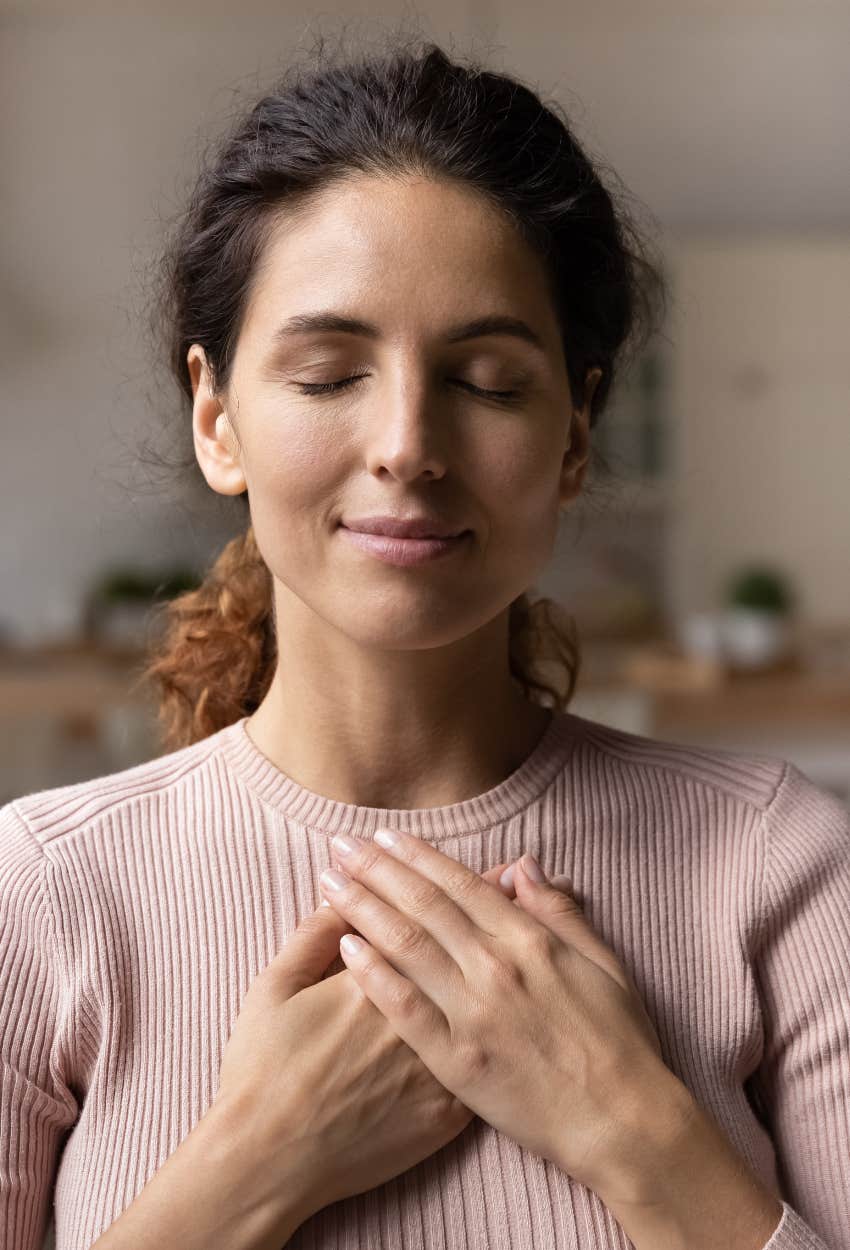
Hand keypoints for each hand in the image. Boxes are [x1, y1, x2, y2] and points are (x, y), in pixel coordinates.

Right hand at [211, 857, 525, 1229]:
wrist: (269, 1163)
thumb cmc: (262, 1071)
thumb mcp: (274, 987)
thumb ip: (311, 935)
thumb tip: (343, 893)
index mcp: (379, 977)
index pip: (434, 918)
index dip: (466, 887)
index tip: (496, 864)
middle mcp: (419, 1016)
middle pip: (471, 953)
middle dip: (500, 913)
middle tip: (523, 875)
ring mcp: (439, 1066)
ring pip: (490, 1004)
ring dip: (514, 962)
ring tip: (535, 927)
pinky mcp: (447, 1112)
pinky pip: (489, 1065)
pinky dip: (511, 1028)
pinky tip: (523, 1006)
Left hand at [320, 829, 668, 1197]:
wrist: (623, 1122)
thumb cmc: (619, 1042)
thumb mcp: (603, 962)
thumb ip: (557, 910)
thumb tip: (523, 864)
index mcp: (530, 941)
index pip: (461, 884)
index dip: (418, 856)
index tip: (383, 836)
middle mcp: (496, 967)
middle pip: (423, 905)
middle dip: (376, 869)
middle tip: (340, 845)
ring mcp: (473, 1013)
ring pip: (407, 945)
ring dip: (363, 908)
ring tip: (329, 882)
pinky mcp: (456, 1061)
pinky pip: (405, 1009)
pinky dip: (374, 975)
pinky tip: (346, 949)